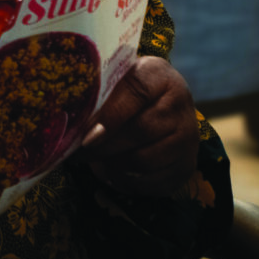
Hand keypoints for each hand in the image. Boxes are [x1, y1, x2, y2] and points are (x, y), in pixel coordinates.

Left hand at [80, 56, 198, 196]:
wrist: (164, 107)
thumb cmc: (128, 93)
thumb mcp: (117, 80)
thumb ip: (100, 93)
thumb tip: (71, 119)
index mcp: (160, 75)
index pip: (136, 91)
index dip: (109, 114)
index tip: (86, 133)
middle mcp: (181, 105)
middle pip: (140, 130)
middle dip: (104, 145)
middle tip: (79, 151)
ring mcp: (187, 139)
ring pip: (143, 160)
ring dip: (112, 164)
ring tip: (94, 159)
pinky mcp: (185, 166)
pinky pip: (150, 182)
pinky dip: (125, 180)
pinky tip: (111, 170)